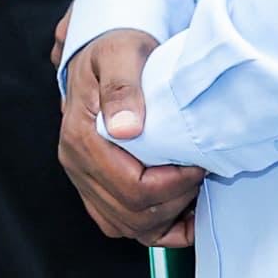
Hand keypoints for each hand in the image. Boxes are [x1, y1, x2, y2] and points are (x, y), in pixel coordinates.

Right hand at [58, 29, 203, 244]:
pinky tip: (179, 209)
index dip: (174, 185)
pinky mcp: (95, 185)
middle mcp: (78, 164)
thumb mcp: (120, 54)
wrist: (100, 51)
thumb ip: (122, 88)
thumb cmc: (113, 50)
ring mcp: (84, 178)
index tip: (198, 164)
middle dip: (175, 201)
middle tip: (199, 173)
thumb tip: (126, 129)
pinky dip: (154, 226)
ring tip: (190, 190)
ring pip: (127, 226)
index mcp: (82, 138)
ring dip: (166, 218)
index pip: (131, 187)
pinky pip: (121, 224)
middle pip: (131, 214)